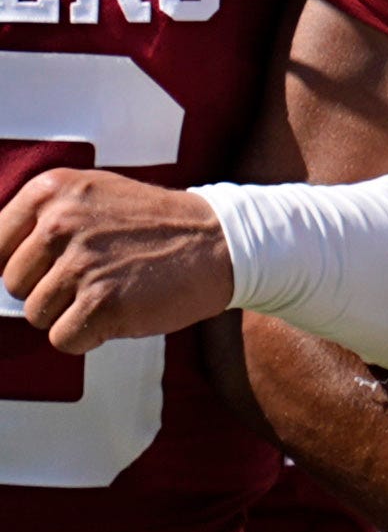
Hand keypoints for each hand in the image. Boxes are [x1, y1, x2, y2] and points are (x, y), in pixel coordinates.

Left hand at [0, 168, 234, 353]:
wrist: (222, 242)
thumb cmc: (155, 226)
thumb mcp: (92, 195)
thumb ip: (41, 217)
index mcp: (51, 191)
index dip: (25, 265)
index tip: (53, 267)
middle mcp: (59, 223)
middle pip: (13, 284)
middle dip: (48, 290)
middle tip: (95, 277)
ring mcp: (81, 264)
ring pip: (36, 314)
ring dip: (71, 314)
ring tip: (112, 291)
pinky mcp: (102, 303)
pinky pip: (63, 339)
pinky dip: (89, 337)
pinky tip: (120, 312)